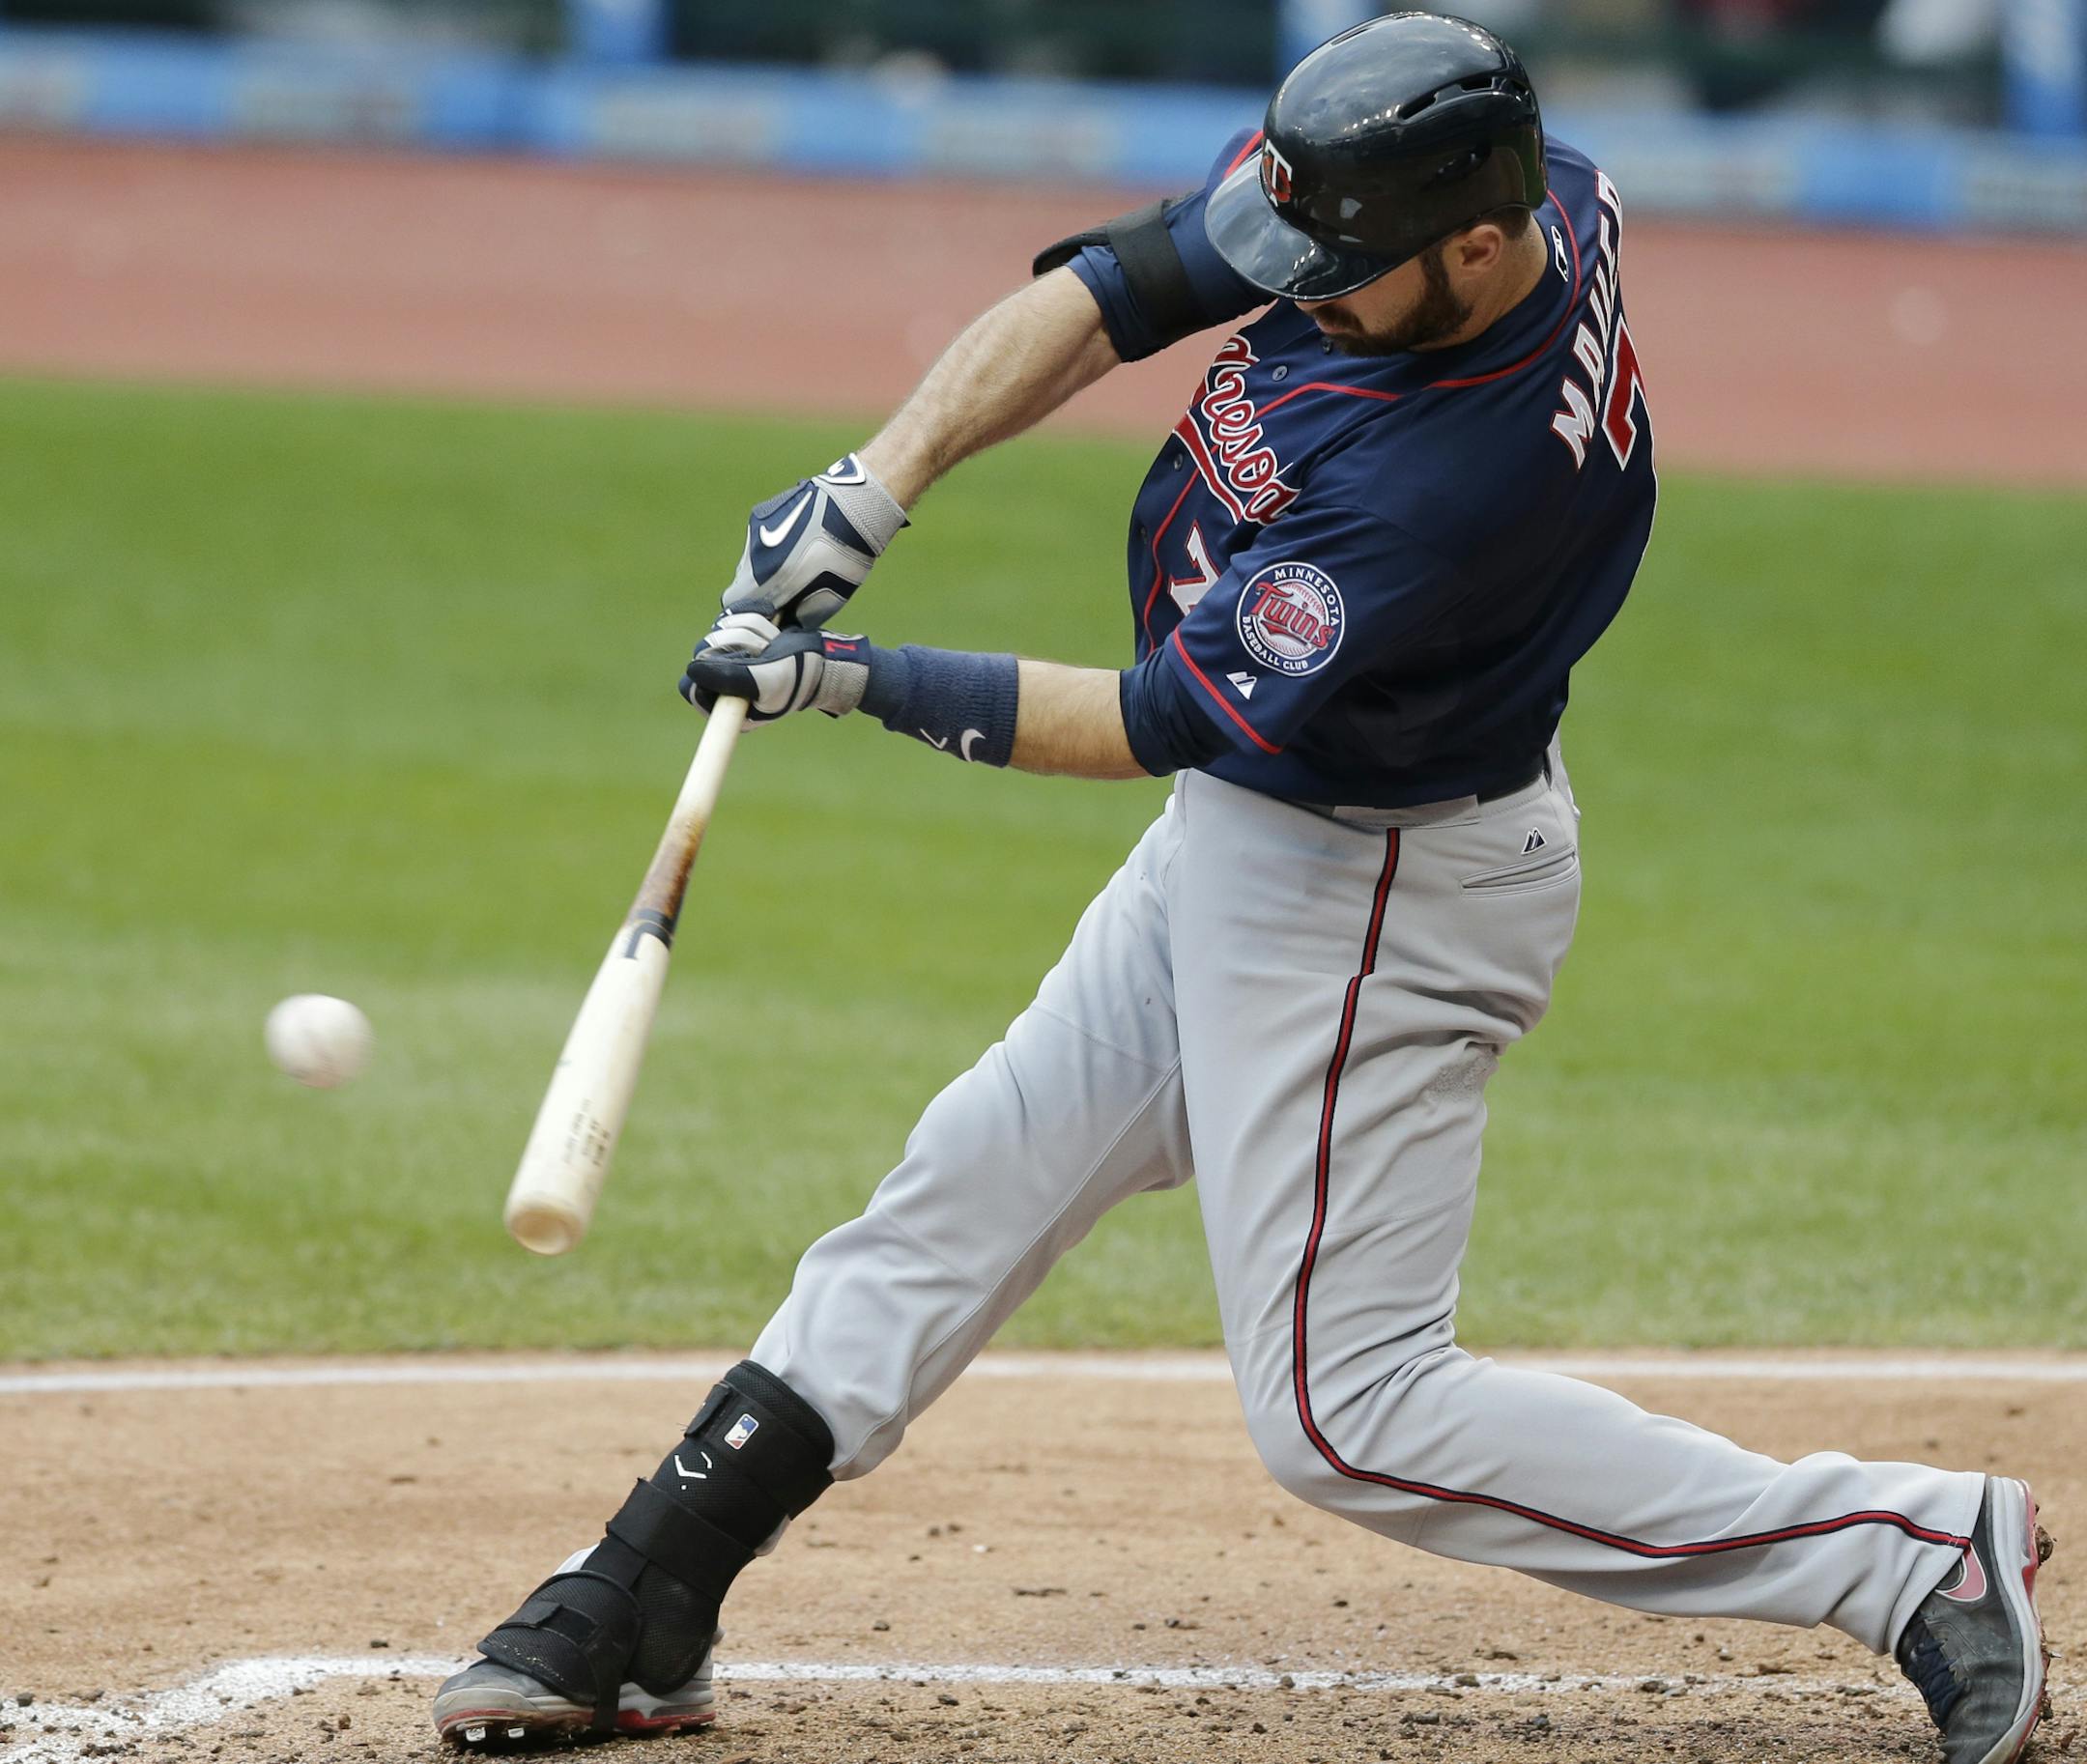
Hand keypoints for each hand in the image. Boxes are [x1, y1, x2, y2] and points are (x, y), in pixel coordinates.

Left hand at [679, 612, 871, 724]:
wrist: (821, 658)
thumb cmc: (797, 675)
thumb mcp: (765, 680)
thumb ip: (729, 677)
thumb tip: (693, 668)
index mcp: (726, 707)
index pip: (692, 688)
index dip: (710, 672)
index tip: (739, 664)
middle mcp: (722, 685)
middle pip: (703, 653)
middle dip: (738, 646)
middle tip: (765, 653)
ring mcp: (729, 661)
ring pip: (718, 632)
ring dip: (750, 632)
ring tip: (772, 644)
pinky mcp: (737, 639)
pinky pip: (730, 619)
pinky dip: (751, 619)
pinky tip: (770, 630)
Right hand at [722, 453, 907, 628]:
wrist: (853, 508)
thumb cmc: (844, 559)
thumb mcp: (827, 601)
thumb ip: (799, 617)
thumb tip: (786, 622)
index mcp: (765, 579)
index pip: (736, 604)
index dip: (751, 613)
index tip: (770, 615)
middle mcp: (752, 555)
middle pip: (743, 582)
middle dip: (760, 591)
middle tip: (788, 591)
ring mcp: (754, 532)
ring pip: (750, 560)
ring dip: (765, 568)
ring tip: (795, 563)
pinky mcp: (760, 514)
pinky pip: (758, 540)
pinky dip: (771, 547)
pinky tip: (794, 542)